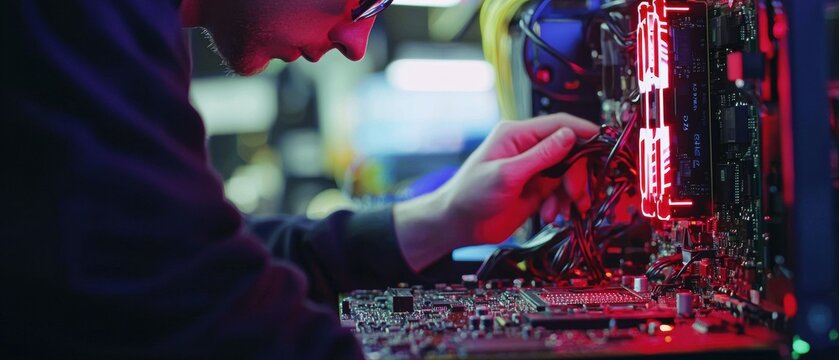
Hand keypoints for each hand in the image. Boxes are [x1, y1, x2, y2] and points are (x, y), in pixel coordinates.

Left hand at [394, 113, 598, 271]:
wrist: (458, 224)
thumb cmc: (470, 195)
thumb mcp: (507, 174)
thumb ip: (541, 156)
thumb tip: (570, 135)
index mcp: (517, 135)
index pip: (559, 124)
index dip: (584, 132)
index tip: (603, 145)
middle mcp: (528, 149)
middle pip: (571, 152)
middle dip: (577, 174)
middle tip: (575, 195)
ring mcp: (534, 170)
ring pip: (570, 174)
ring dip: (571, 194)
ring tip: (560, 212)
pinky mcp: (537, 190)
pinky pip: (562, 193)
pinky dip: (563, 205)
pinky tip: (552, 216)